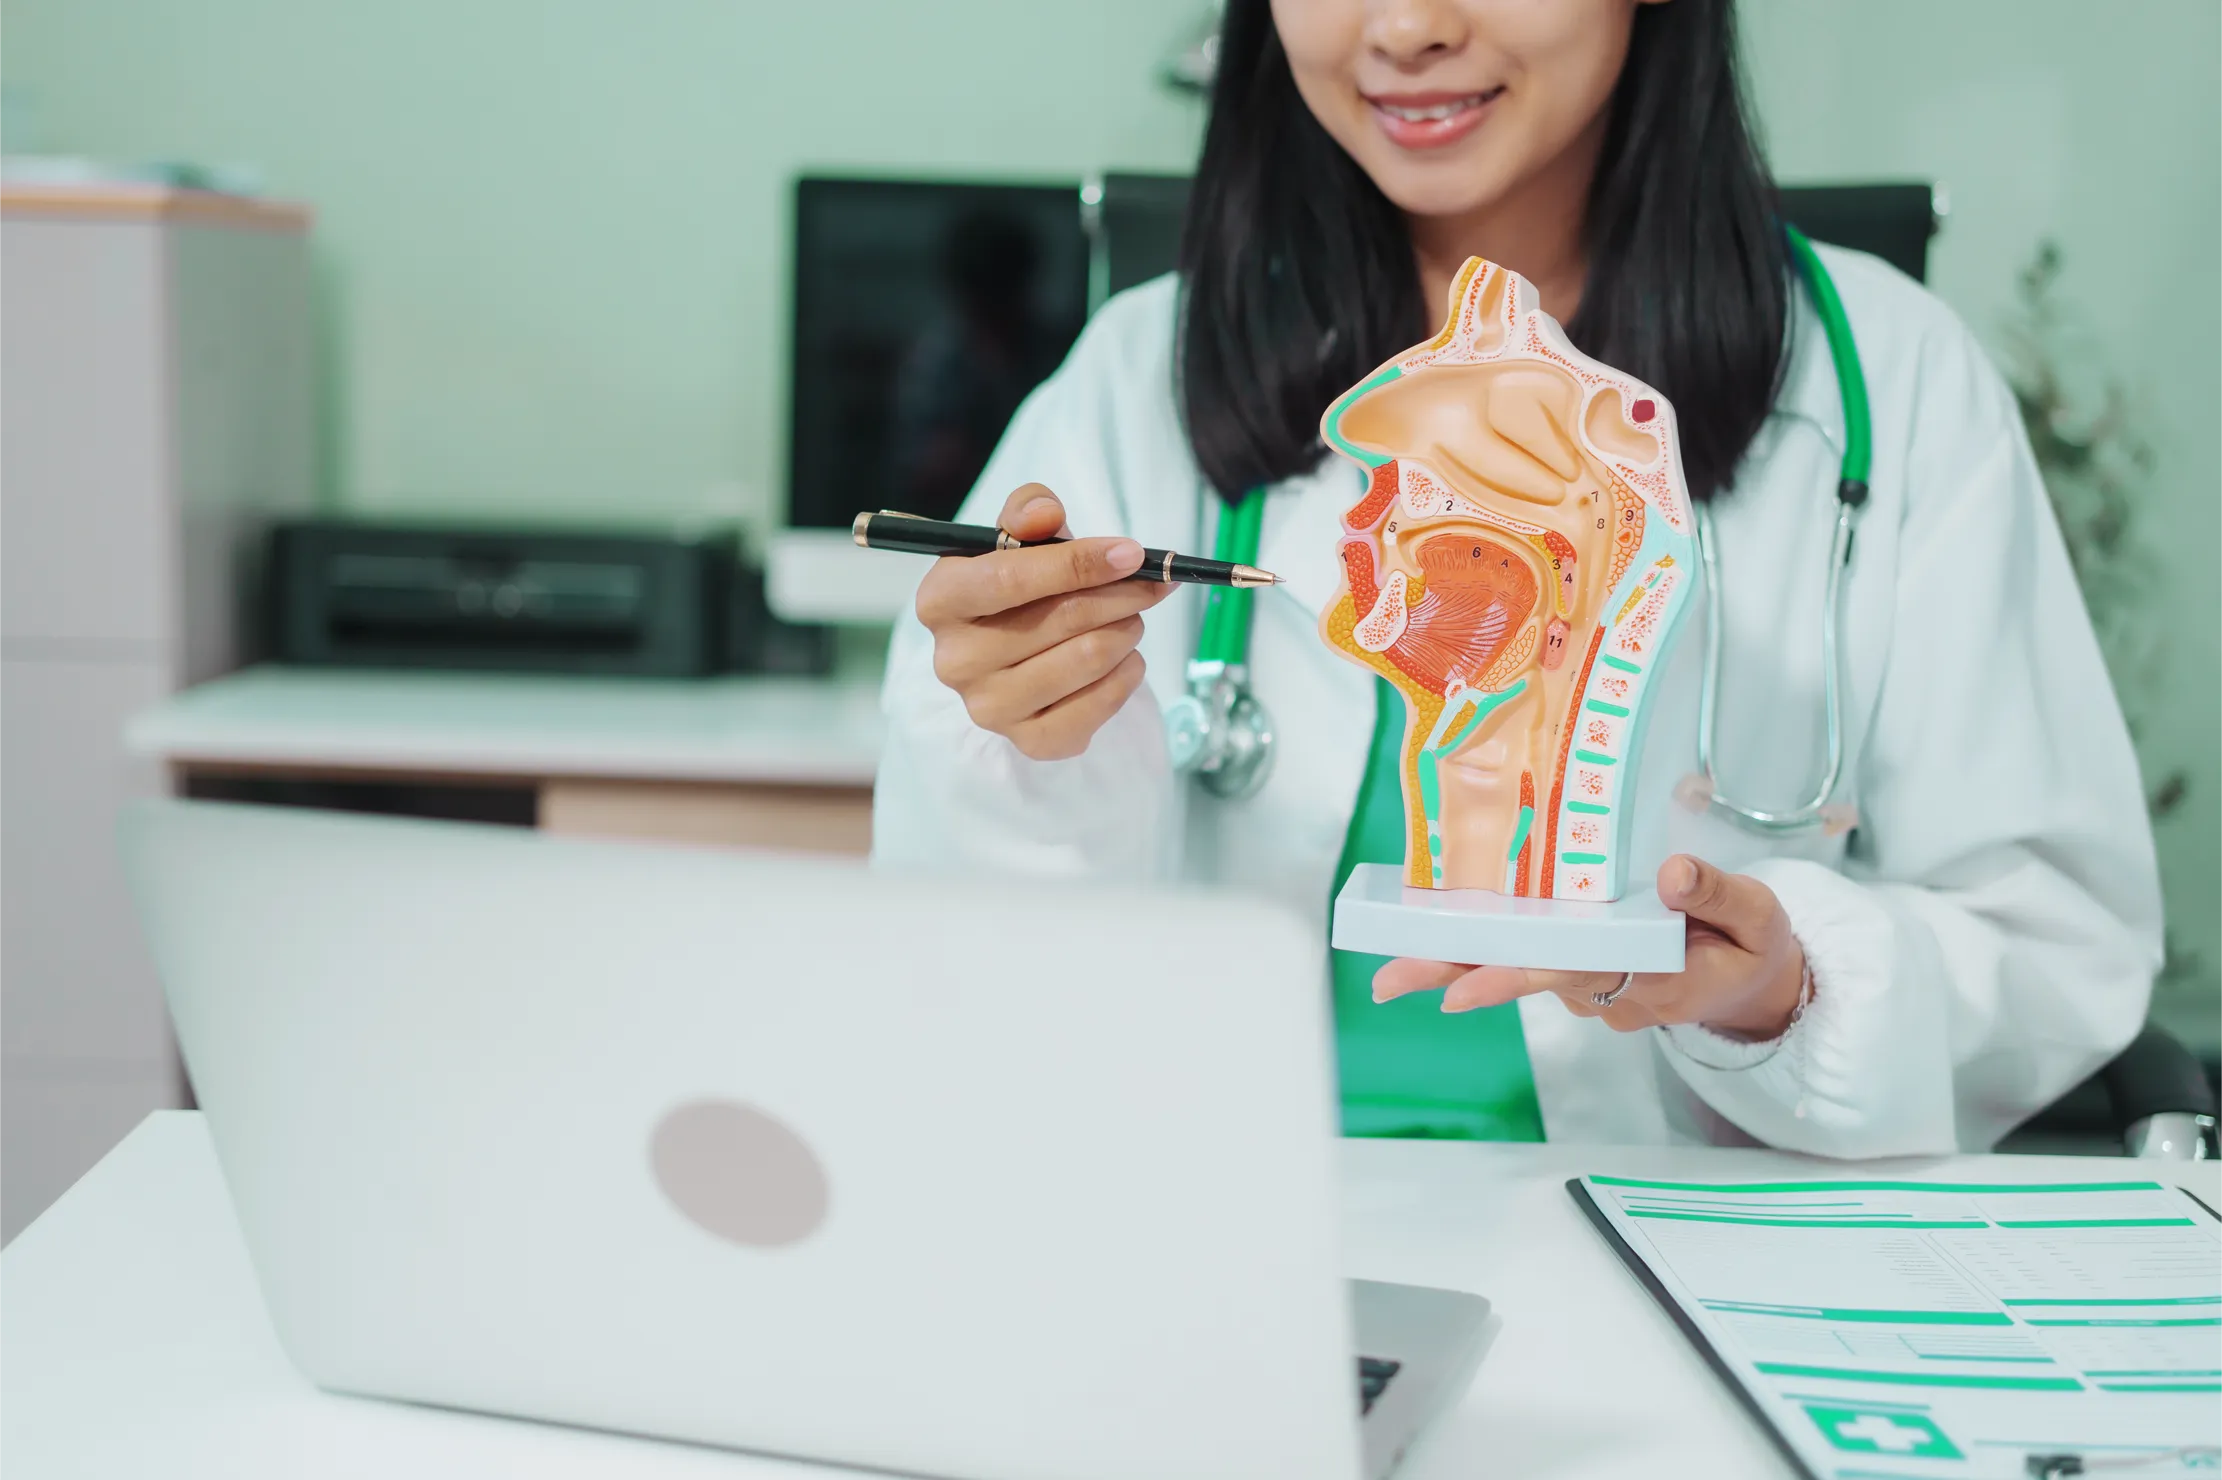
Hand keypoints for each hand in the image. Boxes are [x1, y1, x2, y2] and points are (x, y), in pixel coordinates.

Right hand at [915, 484, 1173, 760]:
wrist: (1023, 654)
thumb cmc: (1022, 587)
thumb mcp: (1020, 538)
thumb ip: (1029, 512)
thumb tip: (1045, 512)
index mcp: (940, 601)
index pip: (1009, 579)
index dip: (1078, 563)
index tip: (1132, 553)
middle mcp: (954, 660)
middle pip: (1062, 619)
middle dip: (1121, 594)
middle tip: (1151, 584)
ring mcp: (989, 707)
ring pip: (1089, 659)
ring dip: (1128, 631)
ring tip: (1131, 619)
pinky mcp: (1029, 741)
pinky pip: (1100, 705)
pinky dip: (1128, 674)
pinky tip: (1124, 658)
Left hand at [1373, 855, 1807, 1039]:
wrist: (1759, 990)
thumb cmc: (1754, 948)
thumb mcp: (1759, 918)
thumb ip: (1718, 895)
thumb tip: (1671, 874)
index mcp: (1653, 980)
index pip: (1573, 974)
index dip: (1516, 976)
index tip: (1463, 990)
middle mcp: (1609, 992)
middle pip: (1523, 978)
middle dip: (1453, 978)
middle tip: (1387, 984)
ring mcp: (1592, 989)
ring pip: (1519, 969)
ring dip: (1458, 961)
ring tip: (1393, 963)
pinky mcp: (1582, 975)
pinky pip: (1532, 959)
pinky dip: (1490, 946)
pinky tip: (1441, 930)